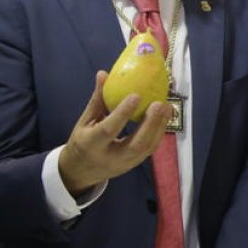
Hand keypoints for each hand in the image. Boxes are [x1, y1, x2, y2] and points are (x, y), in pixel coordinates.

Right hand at [58, 71, 171, 195]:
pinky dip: (158, 132)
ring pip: (147, 149)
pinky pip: (150, 149)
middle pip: (135, 145)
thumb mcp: (84, 122)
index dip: (122, 113)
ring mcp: (125, 164)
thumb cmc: (81, 142)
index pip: (108, 130)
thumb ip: (97, 100)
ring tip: (167, 107)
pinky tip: (164, 117)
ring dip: (159, 127)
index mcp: (91, 145)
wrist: (80, 173)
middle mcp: (110, 157)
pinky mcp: (135, 164)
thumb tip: (104, 74)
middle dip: (150, 124)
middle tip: (159, 103)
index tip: (136, 95)